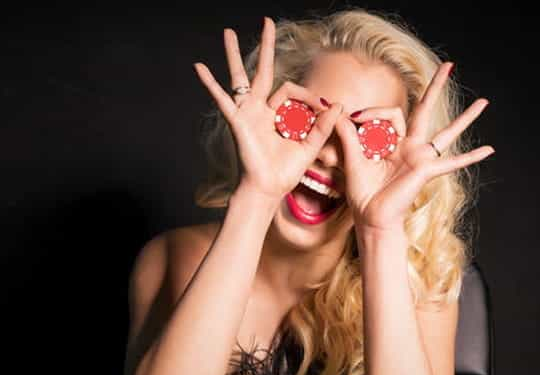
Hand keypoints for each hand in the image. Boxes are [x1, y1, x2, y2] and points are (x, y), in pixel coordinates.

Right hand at [192, 17, 344, 201]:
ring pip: (240, 76)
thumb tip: (340, 105)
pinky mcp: (237, 121)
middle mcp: (261, 108)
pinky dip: (210, 84)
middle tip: (267, 21)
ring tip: (227, 32)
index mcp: (279, 113)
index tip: (325, 109)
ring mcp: (247, 112)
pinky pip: (222, 99)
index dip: (310, 97)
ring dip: (233, 54)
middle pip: (262, 70)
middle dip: (266, 46)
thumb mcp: (311, 146)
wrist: (269, 189)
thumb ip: (324, 126)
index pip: (293, 91)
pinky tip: (199, 67)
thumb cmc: (287, 171)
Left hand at [334, 62, 493, 230]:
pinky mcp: (427, 171)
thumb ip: (347, 136)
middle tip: (450, 65)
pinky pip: (453, 162)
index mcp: (392, 142)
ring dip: (466, 118)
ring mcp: (421, 158)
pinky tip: (490, 150)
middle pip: (426, 110)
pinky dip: (471, 156)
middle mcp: (410, 146)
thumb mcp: (351, 159)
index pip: (391, 112)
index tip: (355, 119)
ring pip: (447, 132)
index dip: (373, 111)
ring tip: (484, 102)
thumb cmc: (362, 193)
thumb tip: (338, 112)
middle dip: (436, 87)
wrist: (371, 217)